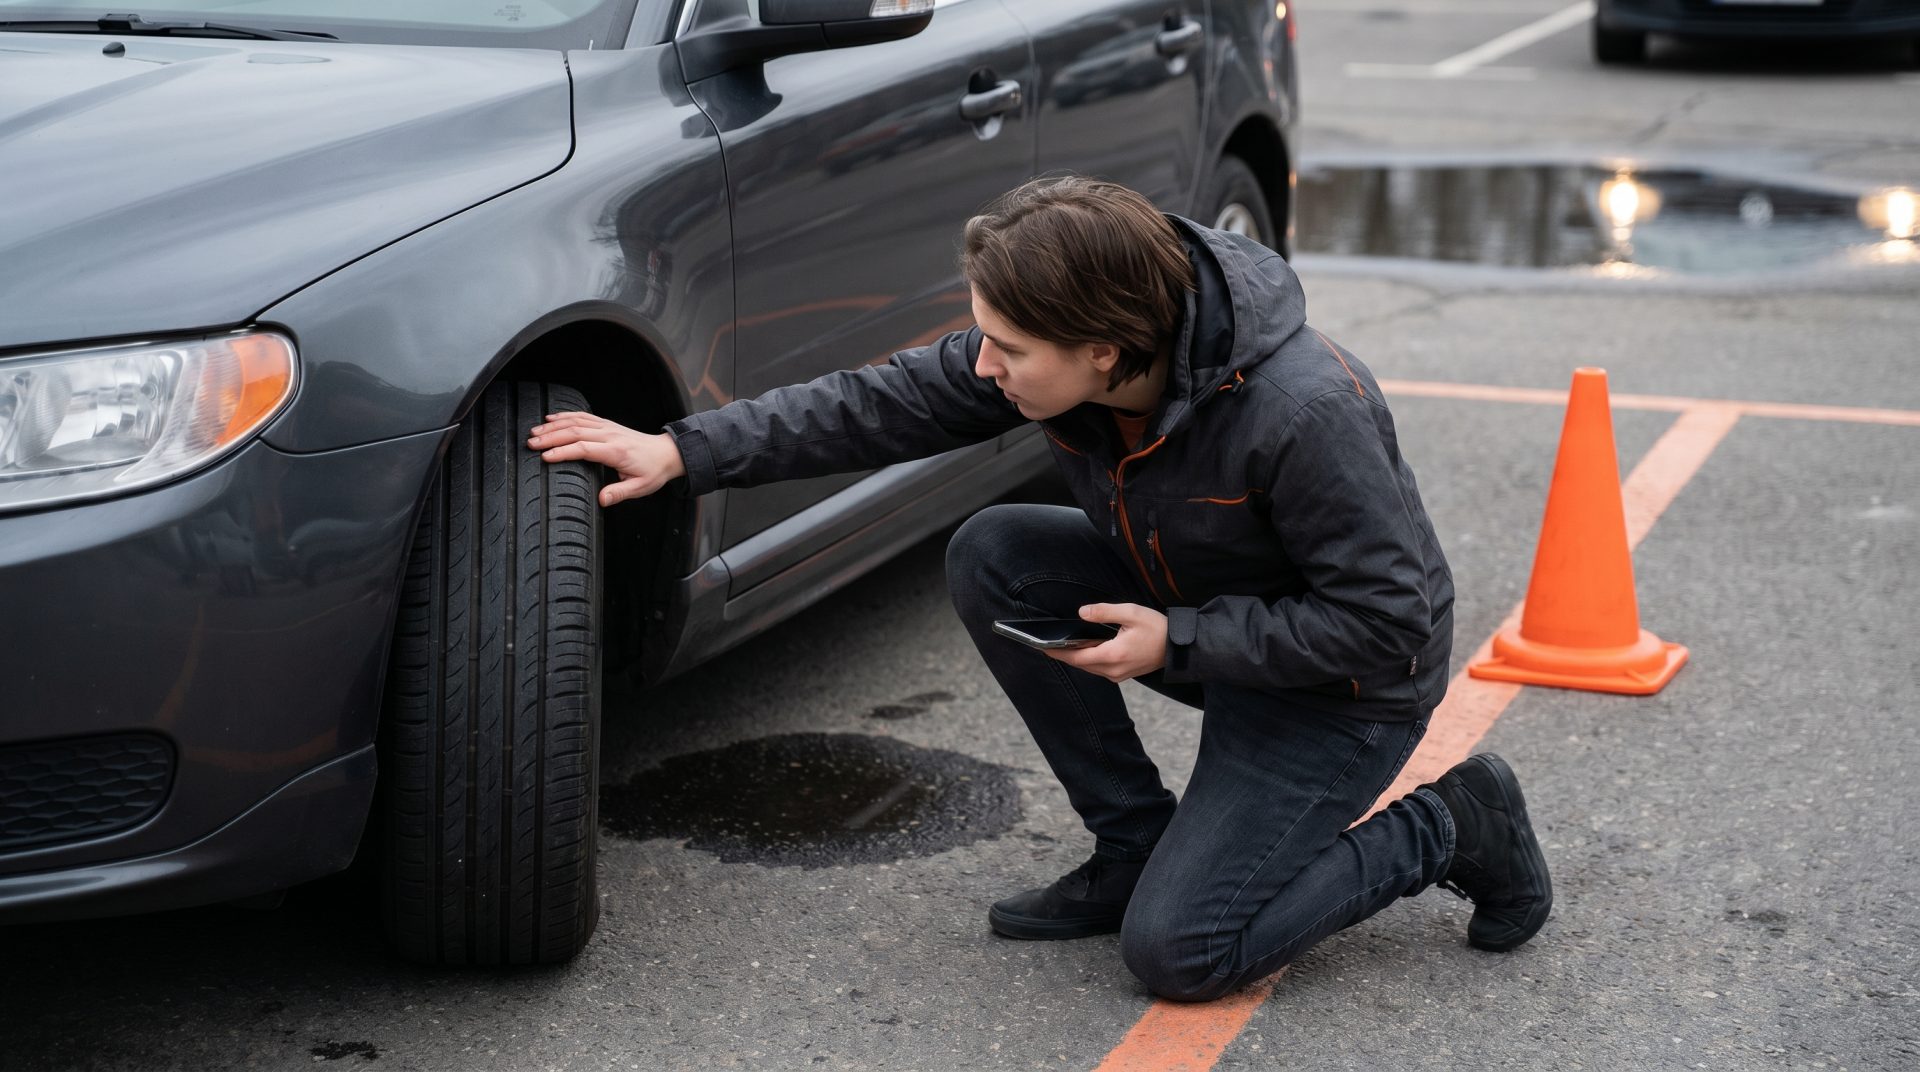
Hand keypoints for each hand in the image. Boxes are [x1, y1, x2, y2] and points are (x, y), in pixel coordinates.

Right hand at [527, 412, 685, 506]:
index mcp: (616, 451)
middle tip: (530, 444)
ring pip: (576, 422)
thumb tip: (602, 500)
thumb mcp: (640, 487)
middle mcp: (610, 435)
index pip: (584, 448)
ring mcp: (607, 427)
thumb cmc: (653, 471)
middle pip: (575, 432)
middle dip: (550, 437)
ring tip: (533, 432)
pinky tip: (550, 418)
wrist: (666, 453)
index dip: (563, 452)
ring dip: (553, 426)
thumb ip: (620, 493)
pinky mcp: (606, 424)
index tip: (545, 457)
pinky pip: (583, 415)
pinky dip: (565, 415)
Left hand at [1044, 603, 1167, 681]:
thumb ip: (1104, 611)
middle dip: (1064, 654)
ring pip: (1089, 668)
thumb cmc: (1158, 629)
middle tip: (1046, 645)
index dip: (1058, 653)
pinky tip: (1085, 649)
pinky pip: (1099, 669)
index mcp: (1113, 655)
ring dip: (1076, 658)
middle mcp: (1113, 670)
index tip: (1042, 647)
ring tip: (1061, 646)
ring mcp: (1118, 675)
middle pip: (1080, 664)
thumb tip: (1082, 613)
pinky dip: (1089, 660)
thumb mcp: (1131, 613)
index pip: (1077, 657)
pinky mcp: (1123, 674)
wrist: (1179, 648)